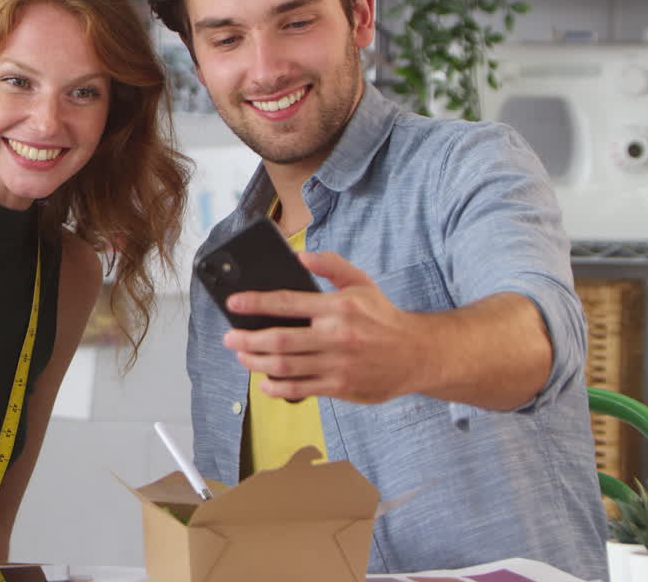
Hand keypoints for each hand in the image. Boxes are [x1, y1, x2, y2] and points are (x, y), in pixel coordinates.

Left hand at [221, 251, 427, 404]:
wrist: (418, 354)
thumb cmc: (384, 317)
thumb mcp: (361, 283)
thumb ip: (331, 266)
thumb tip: (301, 257)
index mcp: (338, 307)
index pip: (287, 303)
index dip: (255, 303)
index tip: (234, 303)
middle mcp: (336, 336)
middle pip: (279, 340)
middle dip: (247, 340)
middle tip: (229, 338)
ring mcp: (337, 365)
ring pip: (285, 366)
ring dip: (256, 363)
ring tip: (242, 357)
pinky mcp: (341, 388)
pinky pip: (300, 389)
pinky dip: (277, 387)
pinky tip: (265, 382)